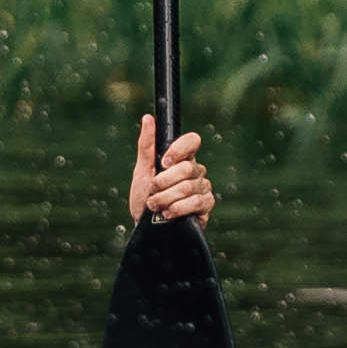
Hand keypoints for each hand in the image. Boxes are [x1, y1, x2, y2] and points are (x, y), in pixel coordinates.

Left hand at [130, 118, 214, 232]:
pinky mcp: (206, 207)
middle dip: (164, 182)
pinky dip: (179, 208)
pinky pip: (197, 202)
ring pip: (189, 186)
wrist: (145, 229)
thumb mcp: (141, 171)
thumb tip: (148, 118)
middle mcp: (195, 172)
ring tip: (154, 206)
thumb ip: (146, 146)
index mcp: (182, 159)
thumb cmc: (143, 198)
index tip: (163, 162)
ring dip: (166, 198)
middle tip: (151, 191)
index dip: (179, 149)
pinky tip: (168, 214)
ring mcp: (202, 189)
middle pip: (187, 167)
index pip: (192, 141)